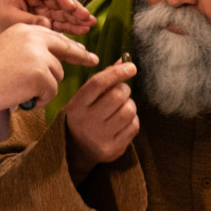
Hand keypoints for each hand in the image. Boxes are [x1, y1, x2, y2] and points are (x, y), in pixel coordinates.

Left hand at [0, 0, 94, 38]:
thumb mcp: (9, 20)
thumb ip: (30, 21)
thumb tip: (49, 24)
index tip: (73, 8)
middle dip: (74, 9)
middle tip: (88, 18)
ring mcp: (41, 5)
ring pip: (62, 11)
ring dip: (76, 18)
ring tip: (90, 25)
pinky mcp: (43, 17)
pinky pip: (59, 21)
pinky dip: (69, 27)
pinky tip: (82, 31)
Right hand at [0, 22, 98, 113]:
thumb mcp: (8, 48)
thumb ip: (30, 49)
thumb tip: (55, 61)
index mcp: (26, 30)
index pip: (56, 36)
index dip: (73, 46)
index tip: (86, 51)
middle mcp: (35, 38)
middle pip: (64, 53)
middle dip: (80, 58)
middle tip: (95, 60)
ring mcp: (39, 56)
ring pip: (57, 76)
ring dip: (44, 88)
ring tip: (22, 90)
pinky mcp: (41, 75)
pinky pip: (51, 92)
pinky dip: (40, 99)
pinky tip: (23, 97)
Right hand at [63, 58, 139, 181]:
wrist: (77, 149)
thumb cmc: (85, 115)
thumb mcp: (86, 97)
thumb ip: (104, 78)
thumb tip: (125, 61)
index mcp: (76, 106)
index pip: (98, 83)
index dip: (117, 72)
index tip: (131, 66)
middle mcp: (86, 122)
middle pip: (117, 96)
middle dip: (124, 90)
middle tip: (121, 92)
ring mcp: (100, 137)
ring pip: (129, 110)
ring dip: (130, 105)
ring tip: (121, 108)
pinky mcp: (113, 149)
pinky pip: (134, 126)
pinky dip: (133, 120)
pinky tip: (122, 122)